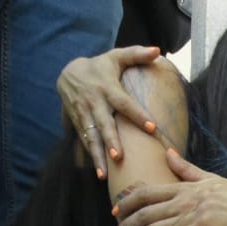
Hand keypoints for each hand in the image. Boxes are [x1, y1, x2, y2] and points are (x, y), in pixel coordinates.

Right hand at [57, 46, 161, 177]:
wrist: (68, 73)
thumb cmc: (100, 66)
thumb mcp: (116, 56)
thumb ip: (137, 54)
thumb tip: (158, 51)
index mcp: (107, 87)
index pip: (124, 102)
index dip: (137, 114)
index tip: (152, 127)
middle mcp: (94, 102)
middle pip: (103, 123)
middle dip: (110, 140)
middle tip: (118, 157)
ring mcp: (84, 114)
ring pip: (91, 137)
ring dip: (97, 156)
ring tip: (104, 174)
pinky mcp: (77, 123)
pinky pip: (85, 141)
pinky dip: (91, 157)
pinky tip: (100, 172)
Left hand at [112, 151, 224, 225]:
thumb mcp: (220, 185)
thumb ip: (192, 173)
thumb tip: (169, 154)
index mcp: (193, 187)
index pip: (150, 191)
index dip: (128, 202)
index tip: (116, 212)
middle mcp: (192, 197)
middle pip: (147, 210)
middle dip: (127, 224)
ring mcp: (197, 212)